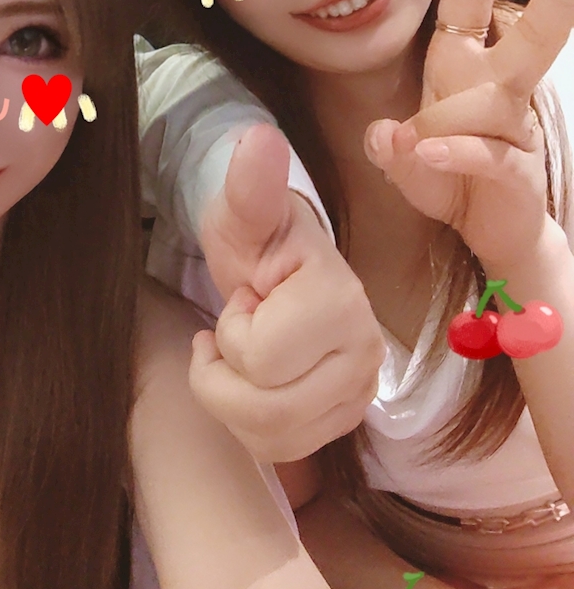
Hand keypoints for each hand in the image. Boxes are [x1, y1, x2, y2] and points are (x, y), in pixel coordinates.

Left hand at [191, 124, 384, 461]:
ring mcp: (361, 390)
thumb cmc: (255, 235)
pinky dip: (252, 424)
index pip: (258, 360)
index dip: (229, 332)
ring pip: (274, 440)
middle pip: (267, 414)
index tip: (246, 297)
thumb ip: (250, 183)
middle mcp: (365, 353)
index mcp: (341, 300)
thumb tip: (258, 138)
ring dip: (234, 401)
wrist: (278, 263)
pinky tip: (253, 380)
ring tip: (239, 354)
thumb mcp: (242, 210)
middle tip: (231, 330)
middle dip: (223, 376)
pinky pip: (283, 451)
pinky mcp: (347, 416)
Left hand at [365, 0, 573, 268]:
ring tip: (417, 151)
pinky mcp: (515, 169)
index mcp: (463, 69)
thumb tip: (385, 132)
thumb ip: (388, 146)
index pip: (472, 4)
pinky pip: (485, 152)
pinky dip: (454, 153)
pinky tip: (426, 155)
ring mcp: (512, 129)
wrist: (487, 232)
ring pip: (488, 104)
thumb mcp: (403, 160)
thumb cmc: (447, 179)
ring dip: (442, 125)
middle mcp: (495, 90)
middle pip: (531, 36)